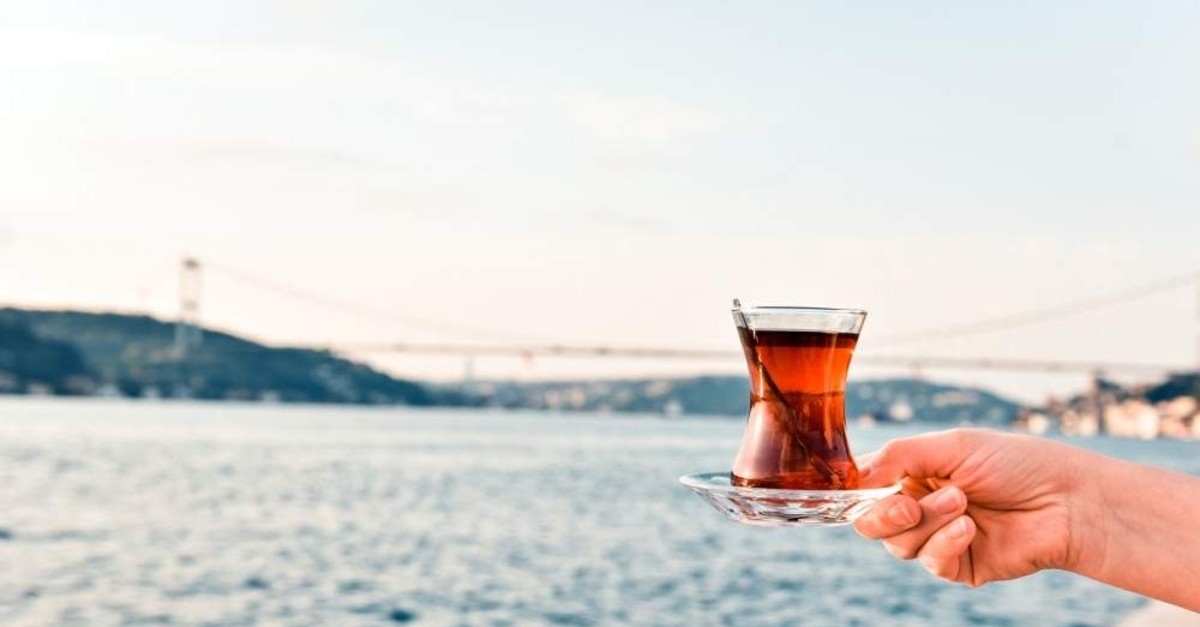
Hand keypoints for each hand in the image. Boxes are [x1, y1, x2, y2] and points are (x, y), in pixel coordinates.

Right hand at [853, 428, 1086, 586]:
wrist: (1068, 500)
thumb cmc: (1015, 463)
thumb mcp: (951, 445)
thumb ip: (898, 456)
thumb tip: (855, 475)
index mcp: (914, 473)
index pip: (866, 487)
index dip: (857, 491)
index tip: (861, 487)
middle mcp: (921, 507)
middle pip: (871, 523)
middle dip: (882, 516)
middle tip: (907, 507)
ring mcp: (939, 538)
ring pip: (899, 545)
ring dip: (927, 522)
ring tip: (962, 502)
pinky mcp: (960, 566)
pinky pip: (931, 563)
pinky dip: (944, 544)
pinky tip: (969, 528)